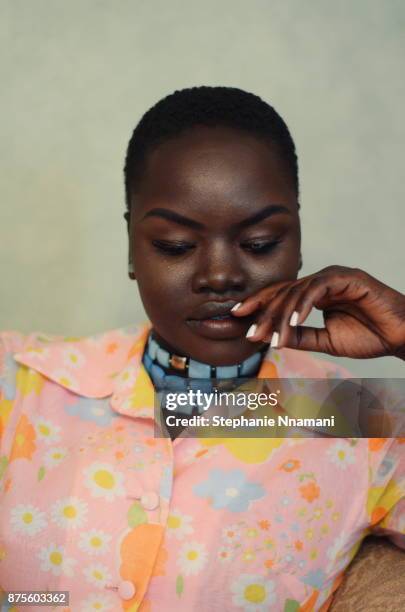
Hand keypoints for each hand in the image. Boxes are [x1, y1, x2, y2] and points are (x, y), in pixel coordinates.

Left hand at [232, 266, 404, 358]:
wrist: (400, 337)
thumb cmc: (369, 336)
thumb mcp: (326, 341)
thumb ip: (302, 337)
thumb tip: (273, 339)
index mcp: (315, 294)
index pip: (280, 296)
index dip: (258, 305)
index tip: (237, 317)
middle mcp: (321, 282)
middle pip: (284, 292)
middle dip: (264, 313)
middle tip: (250, 332)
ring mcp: (334, 276)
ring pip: (298, 291)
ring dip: (283, 315)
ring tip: (273, 335)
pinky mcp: (348, 277)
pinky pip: (319, 288)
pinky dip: (305, 304)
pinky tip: (295, 321)